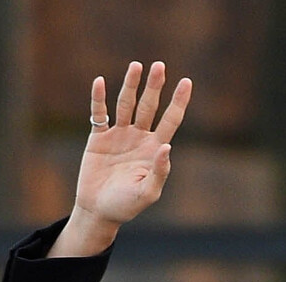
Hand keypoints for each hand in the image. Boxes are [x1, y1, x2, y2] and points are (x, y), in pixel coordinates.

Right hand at [49, 62, 192, 256]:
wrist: (99, 211)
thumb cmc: (126, 206)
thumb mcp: (147, 192)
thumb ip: (159, 171)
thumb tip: (166, 147)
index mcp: (154, 150)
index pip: (170, 120)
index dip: (178, 102)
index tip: (186, 82)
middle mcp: (139, 138)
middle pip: (149, 106)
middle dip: (154, 87)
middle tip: (159, 66)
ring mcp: (119, 135)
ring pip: (126, 104)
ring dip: (130, 85)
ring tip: (136, 66)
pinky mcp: (99, 137)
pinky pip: (99, 114)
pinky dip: (99, 99)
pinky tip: (100, 83)